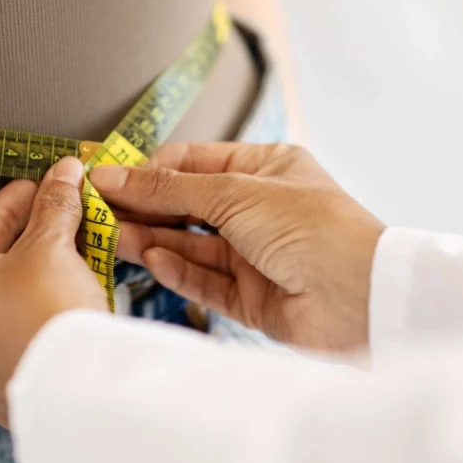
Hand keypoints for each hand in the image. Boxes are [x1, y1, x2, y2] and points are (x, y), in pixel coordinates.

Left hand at [0, 158, 105, 426]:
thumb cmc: (46, 316)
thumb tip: (63, 174)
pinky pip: (19, 330)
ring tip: (76, 253)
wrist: (77, 390)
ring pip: (8, 299)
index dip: (17, 200)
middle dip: (34, 237)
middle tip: (64, 215)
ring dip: (42, 273)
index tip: (41, 185)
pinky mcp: (1, 381)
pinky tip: (72, 295)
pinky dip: (42, 308)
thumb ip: (55, 205)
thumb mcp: (51, 246)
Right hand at [89, 143, 384, 350]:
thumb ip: (170, 188)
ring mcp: (256, 256)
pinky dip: (179, 272)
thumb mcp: (235, 194)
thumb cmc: (315, 230)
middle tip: (100, 214)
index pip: (194, 163)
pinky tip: (153, 261)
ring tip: (115, 239)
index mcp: (266, 170)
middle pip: (188, 206)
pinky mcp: (253, 298)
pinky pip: (206, 282)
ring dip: (154, 241)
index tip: (106, 180)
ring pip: (192, 246)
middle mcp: (261, 210)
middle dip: (145, 208)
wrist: (363, 299)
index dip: (149, 171)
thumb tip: (113, 175)